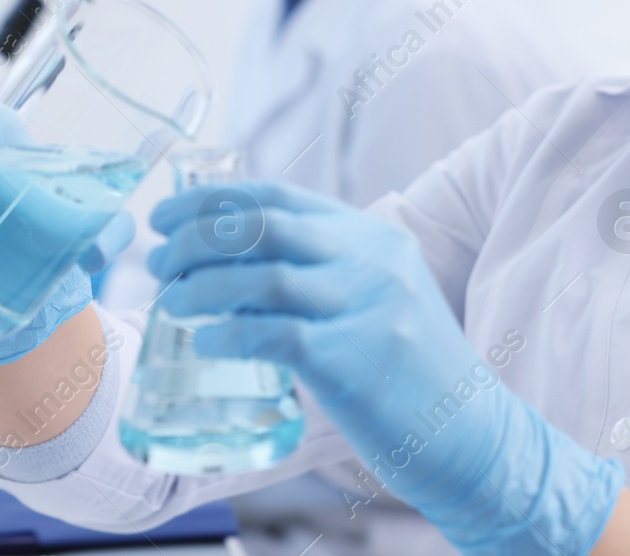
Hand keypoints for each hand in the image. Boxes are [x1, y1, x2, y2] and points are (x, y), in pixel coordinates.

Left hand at [148, 182, 622, 555]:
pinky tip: (203, 342)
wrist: (471, 432)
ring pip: (263, 275)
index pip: (278, 196)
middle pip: (263, 225)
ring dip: (202, 285)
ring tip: (169, 303)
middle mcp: (372, 260)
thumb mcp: (377, 297)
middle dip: (196, 237)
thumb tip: (230, 265)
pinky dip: (228, 334)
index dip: (212, 201)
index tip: (167, 217)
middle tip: (158, 260)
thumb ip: (322, 272)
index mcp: (373, 236)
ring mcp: (368, 306)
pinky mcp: (357, 358)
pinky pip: (275, 334)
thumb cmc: (410, 371)